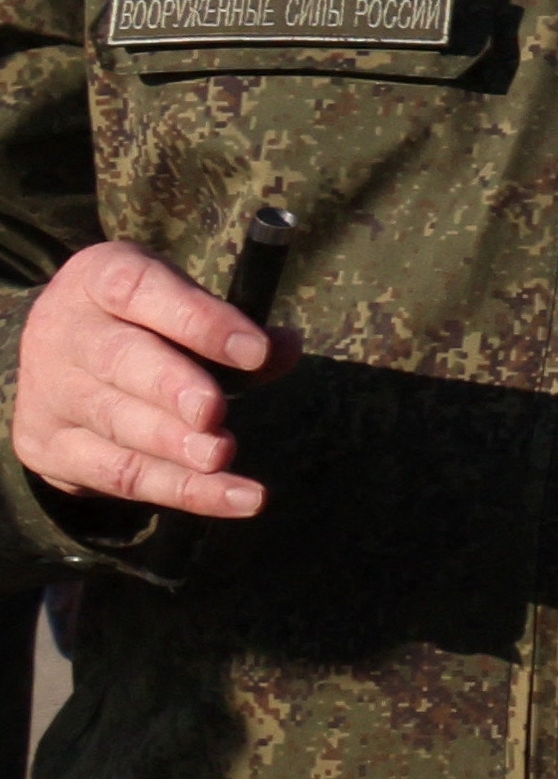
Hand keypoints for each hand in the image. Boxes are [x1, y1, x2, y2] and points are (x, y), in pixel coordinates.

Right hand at [16, 241, 270, 522]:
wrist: (59, 363)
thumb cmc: (140, 323)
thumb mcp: (180, 304)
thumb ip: (233, 327)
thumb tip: (286, 348)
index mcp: (97, 279)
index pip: (137, 289)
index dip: (197, 320)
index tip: (254, 350)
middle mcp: (64, 333)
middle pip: (117, 359)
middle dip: (169, 387)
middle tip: (212, 412)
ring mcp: (51, 393)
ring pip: (116, 423)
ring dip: (175, 445)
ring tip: (222, 456)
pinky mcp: (52, 447)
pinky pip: (123, 475)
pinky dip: (184, 490)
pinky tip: (238, 498)